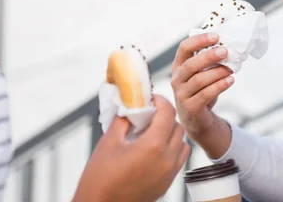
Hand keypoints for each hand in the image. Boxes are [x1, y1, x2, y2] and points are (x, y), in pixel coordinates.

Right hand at [73, 95, 190, 201]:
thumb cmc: (100, 175)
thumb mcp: (110, 140)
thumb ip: (124, 119)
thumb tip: (131, 105)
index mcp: (153, 145)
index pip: (168, 113)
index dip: (161, 101)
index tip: (152, 98)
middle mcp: (166, 159)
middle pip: (178, 127)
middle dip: (166, 116)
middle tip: (150, 113)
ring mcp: (169, 173)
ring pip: (182, 144)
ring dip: (172, 134)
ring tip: (153, 132)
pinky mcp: (167, 184)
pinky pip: (178, 160)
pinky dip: (172, 150)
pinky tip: (154, 149)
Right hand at [171, 33, 233, 146]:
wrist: (197, 119)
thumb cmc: (200, 91)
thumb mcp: (201, 73)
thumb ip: (209, 61)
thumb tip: (229, 45)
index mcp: (179, 66)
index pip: (184, 48)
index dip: (199, 40)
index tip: (216, 36)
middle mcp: (177, 79)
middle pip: (191, 64)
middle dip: (209, 56)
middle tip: (225, 51)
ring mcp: (182, 94)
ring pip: (199, 80)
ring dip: (217, 72)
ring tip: (232, 69)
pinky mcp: (190, 108)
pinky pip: (205, 94)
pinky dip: (219, 86)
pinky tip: (230, 80)